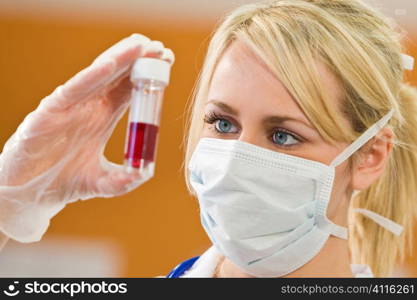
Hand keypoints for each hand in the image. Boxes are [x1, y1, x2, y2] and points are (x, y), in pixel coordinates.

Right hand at [0, 33, 174, 241]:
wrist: (31, 194)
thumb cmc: (63, 182)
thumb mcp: (102, 183)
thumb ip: (124, 180)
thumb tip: (145, 172)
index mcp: (102, 116)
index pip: (128, 89)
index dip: (146, 76)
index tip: (167, 62)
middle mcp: (88, 107)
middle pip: (116, 76)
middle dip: (137, 59)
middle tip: (160, 47)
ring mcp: (69, 107)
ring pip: (96, 76)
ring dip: (119, 59)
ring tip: (140, 45)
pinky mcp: (49, 112)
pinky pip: (72, 90)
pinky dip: (90, 77)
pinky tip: (109, 65)